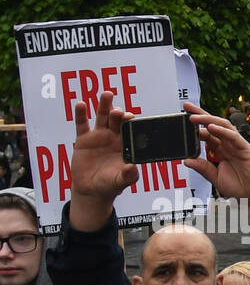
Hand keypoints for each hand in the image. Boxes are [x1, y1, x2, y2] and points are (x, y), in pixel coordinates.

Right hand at [68, 92, 140, 230]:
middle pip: (117, 121)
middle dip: (119, 114)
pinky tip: (81, 104)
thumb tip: (133, 168)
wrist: (91, 189)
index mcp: (126, 146)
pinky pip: (82, 124)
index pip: (130, 131)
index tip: (130, 118)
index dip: (130, 123)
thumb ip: (128, 175)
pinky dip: (81, 114)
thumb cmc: (110, 185)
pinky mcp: (84, 139)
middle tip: (119, 111)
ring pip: (103, 117)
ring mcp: (99, 136)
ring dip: (105, 106)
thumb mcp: (120, 181)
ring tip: (107, 95)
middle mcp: (114, 138)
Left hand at [181, 103, 249, 232]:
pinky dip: (222, 131)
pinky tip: (211, 127)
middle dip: (199, 115)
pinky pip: (233, 136)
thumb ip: (203, 168)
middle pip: (212, 125)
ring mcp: (237, 145)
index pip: (206, 134)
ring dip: (208, 119)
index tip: (182, 122)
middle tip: (186, 107)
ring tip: (194, 116)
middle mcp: (228, 145)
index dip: (194, 127)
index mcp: (220, 151)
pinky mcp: (245, 148)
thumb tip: (187, 160)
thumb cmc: (241, 187)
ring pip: (222, 126)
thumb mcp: (216, 178)